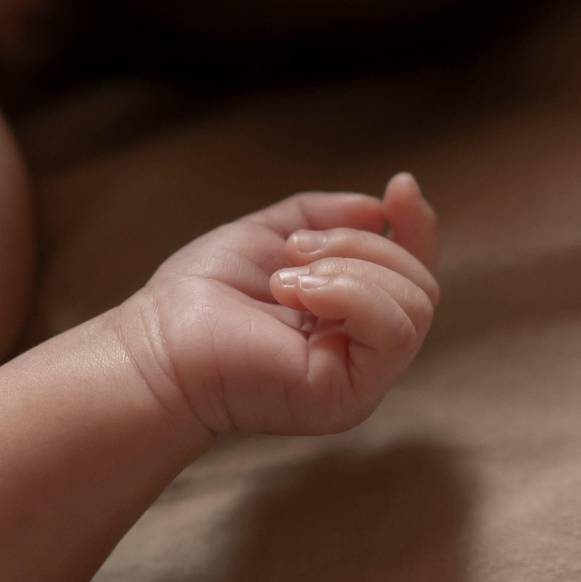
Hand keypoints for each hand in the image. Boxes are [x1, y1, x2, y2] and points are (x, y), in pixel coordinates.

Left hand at [115, 173, 438, 436]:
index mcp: (350, 318)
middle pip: (419, 281)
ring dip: (349, 267)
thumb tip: (379, 208)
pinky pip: (393, 329)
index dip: (417, 226)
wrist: (161, 340)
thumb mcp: (271, 234)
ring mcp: (363, 378)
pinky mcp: (352, 395)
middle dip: (360, 245)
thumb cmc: (204, 293)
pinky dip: (350, 293)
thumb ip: (325, 218)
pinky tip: (297, 293)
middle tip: (294, 250)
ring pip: (414, 302)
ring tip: (286, 278)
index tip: (399, 185)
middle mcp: (363, 351)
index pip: (414, 273)